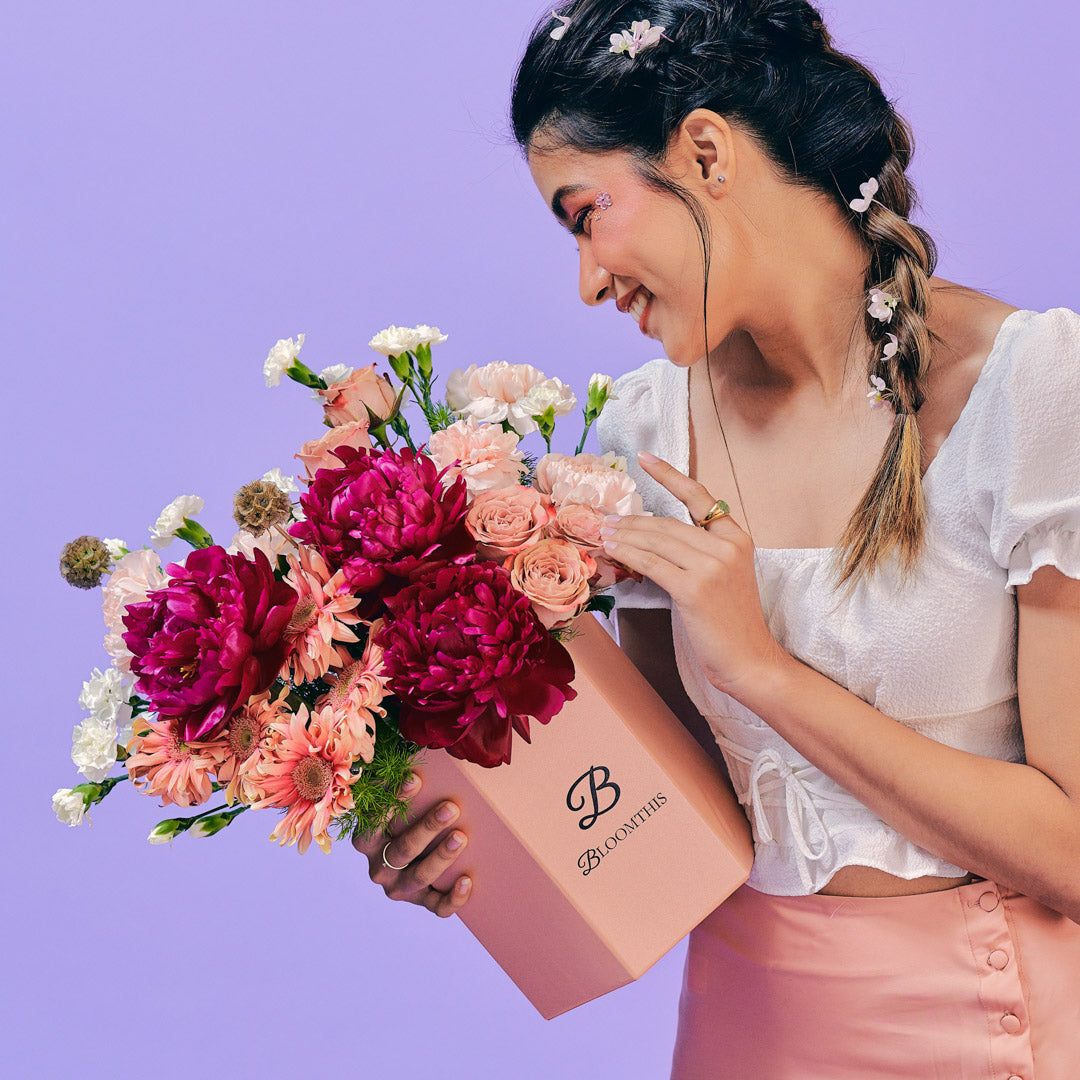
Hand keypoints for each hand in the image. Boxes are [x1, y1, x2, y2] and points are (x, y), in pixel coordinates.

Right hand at [352, 771, 472, 917]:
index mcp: (366, 840)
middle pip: (401, 850)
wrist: (413, 855)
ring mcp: (399, 888)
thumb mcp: (398, 802)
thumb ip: (401, 780)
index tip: (415, 778)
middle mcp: (378, 868)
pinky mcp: (421, 902)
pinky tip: (468, 882)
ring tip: (461, 837)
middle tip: (451, 808)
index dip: (392, 800)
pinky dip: (452, 898)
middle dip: (426, 828)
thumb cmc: (407, 815)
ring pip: (419, 877)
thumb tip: (419, 743)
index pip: (373, 822)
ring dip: (441, 858)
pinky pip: (436, 908)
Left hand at [600, 451, 789, 698]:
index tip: (644, 458)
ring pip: (657, 541)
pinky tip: (613, 550)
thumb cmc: (731, 624)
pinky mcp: (694, 588)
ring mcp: (712, 567)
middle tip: (605, 520)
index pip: (699, 497)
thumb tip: (651, 538)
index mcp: (737, 539)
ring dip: (624, 536)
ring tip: (603, 534)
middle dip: (632, 521)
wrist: (750, 660)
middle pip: (668, 523)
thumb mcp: (723, 578)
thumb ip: (698, 553)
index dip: (669, 475)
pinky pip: (652, 563)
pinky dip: (628, 554)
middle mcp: (727, 547)